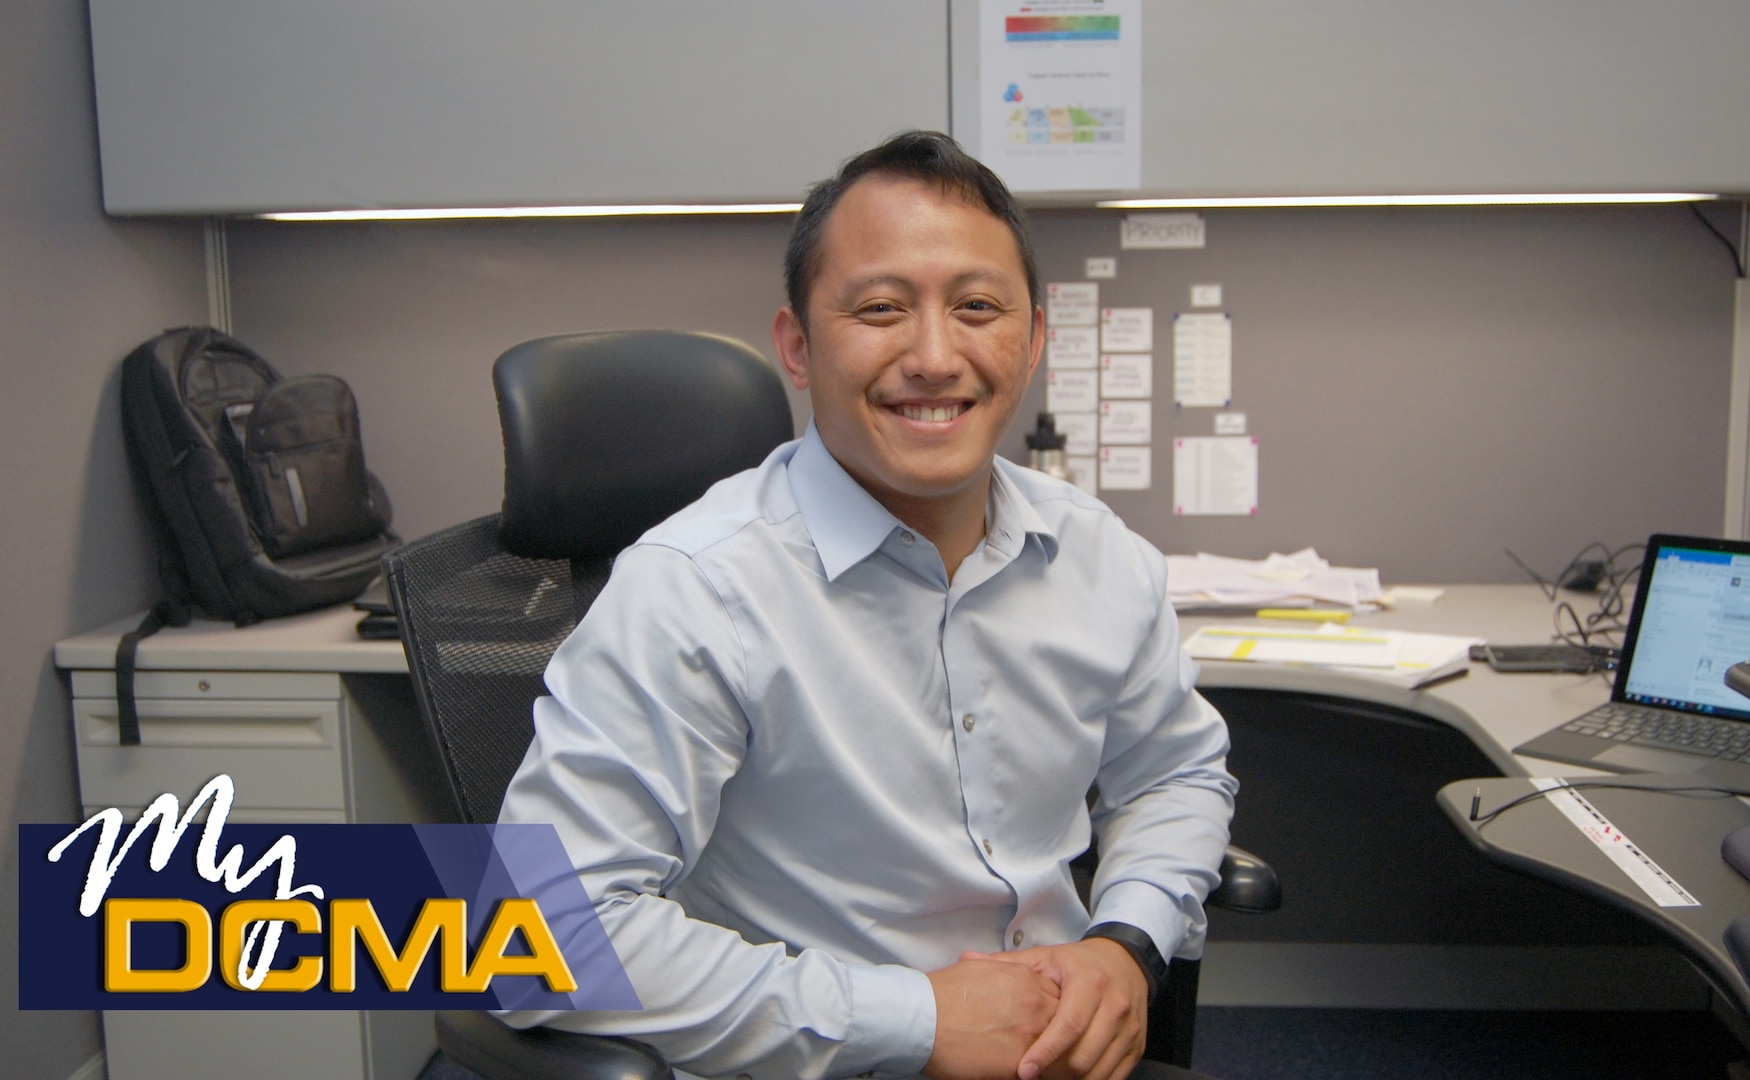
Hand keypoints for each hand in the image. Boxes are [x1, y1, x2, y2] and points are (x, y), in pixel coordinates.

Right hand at [922, 955, 1061, 1079]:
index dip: (1046, 1009)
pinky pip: (1039, 1069)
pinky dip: (1034, 1070)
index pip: (1056, 995)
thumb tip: (999, 976)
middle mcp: (1035, 1003)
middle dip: (1053, 1031)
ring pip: (1055, 1047)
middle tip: (1035, 1041)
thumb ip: (1000, 971)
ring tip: (1034, 1060)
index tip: (1037, 1019)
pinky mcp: (1021, 1062)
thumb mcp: (976, 968)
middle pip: (1062, 1021)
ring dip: (1046, 1053)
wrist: (922, 1018)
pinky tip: (1017, 1069)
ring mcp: (1031, 1033)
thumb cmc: (942, 994)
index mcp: (1026, 978)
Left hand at [969, 938, 1147, 1079]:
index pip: (1069, 1024)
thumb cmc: (1079, 964)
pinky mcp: (1137, 1045)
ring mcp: (1129, 1028)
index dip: (1045, 1052)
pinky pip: (1115, 1076)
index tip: (1023, 1071)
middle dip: (1055, 1074)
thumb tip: (966, 957)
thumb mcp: (1046, 957)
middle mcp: (1114, 1005)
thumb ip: (1008, 963)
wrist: (1126, 962)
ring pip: (1100, 1070)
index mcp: (1089, 982)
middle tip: (1030, 1078)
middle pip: (1084, 1054)